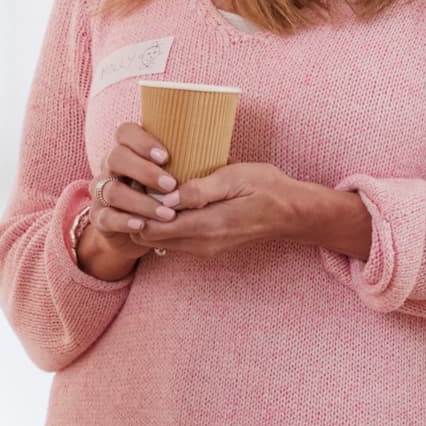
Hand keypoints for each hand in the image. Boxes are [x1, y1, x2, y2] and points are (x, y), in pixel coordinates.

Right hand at [73, 122, 176, 282]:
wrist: (142, 228)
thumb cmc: (167, 193)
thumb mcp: (179, 174)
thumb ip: (190, 162)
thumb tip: (221, 153)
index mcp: (129, 149)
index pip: (125, 132)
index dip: (142, 141)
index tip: (166, 156)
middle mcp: (112, 167)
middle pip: (115, 157)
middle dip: (144, 171)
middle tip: (171, 185)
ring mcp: (103, 191)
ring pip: (112, 190)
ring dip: (140, 201)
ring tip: (166, 213)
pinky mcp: (101, 217)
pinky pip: (106, 217)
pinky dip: (124, 221)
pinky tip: (141, 225)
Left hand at [146, 161, 371, 262]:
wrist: (292, 212)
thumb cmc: (266, 188)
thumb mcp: (235, 178)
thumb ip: (199, 189)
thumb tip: (166, 197)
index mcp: (207, 225)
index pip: (152, 227)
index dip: (136, 209)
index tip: (134, 184)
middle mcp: (202, 243)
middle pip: (151, 237)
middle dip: (137, 215)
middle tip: (134, 186)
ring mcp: (206, 248)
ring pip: (161, 241)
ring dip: (149, 221)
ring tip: (147, 192)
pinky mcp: (209, 246)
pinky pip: (175, 240)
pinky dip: (164, 224)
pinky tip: (166, 204)